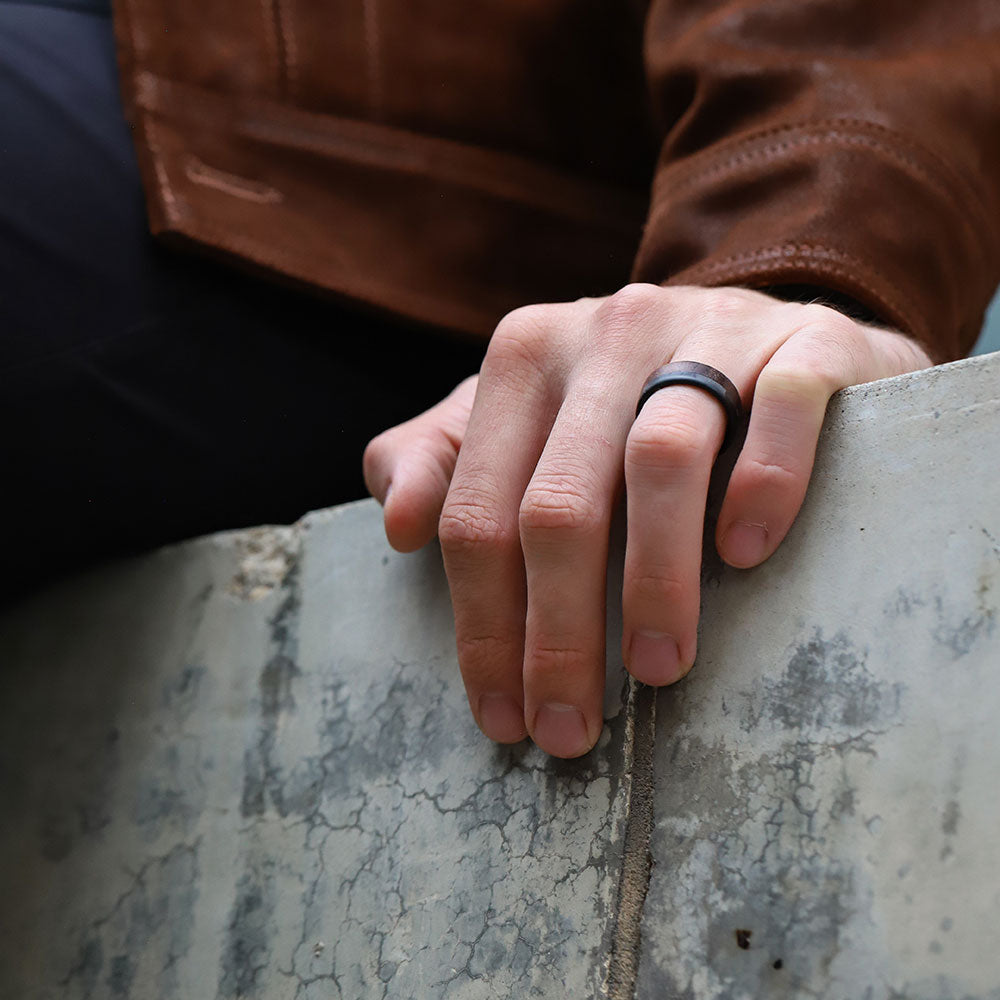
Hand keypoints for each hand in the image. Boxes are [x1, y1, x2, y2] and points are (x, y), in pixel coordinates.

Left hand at [363, 284, 930, 756]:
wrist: (761, 331)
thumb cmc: (625, 398)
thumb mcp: (522, 416)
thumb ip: (443, 458)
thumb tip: (395, 524)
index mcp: (524, 357)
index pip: (480, 510)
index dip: (483, 623)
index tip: (504, 717)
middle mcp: (606, 333)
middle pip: (561, 502)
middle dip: (558, 633)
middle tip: (572, 729)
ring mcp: (707, 329)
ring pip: (662, 460)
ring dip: (654, 580)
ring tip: (657, 670)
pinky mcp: (803, 340)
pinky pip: (782, 409)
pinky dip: (762, 485)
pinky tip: (745, 555)